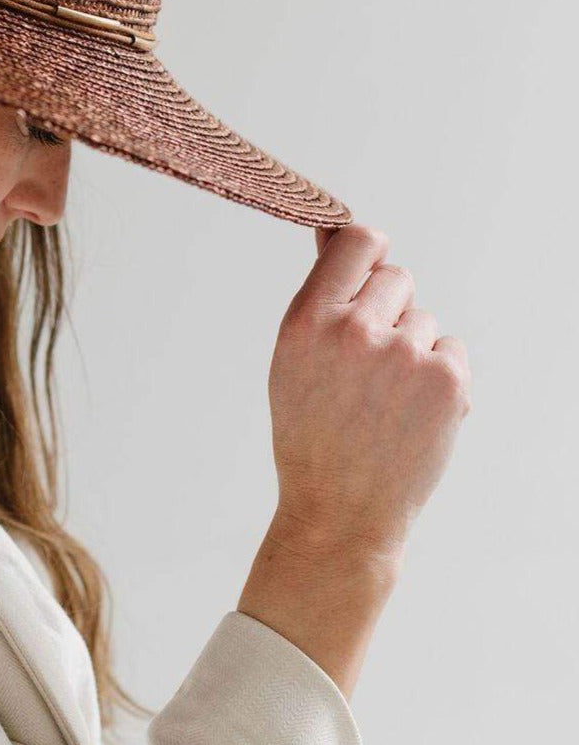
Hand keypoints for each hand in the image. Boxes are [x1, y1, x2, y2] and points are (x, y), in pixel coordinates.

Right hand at [266, 223, 471, 558]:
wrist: (339, 511)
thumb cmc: (311, 433)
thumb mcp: (294, 360)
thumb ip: (320, 299)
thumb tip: (333, 233)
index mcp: (306, 320)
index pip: (357, 241)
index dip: (367, 250)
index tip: (368, 267)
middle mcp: (354, 330)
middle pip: (396, 276)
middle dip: (389, 309)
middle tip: (366, 364)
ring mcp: (403, 355)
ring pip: (423, 320)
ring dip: (412, 349)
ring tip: (383, 400)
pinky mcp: (447, 380)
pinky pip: (450, 349)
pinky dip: (438, 376)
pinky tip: (410, 413)